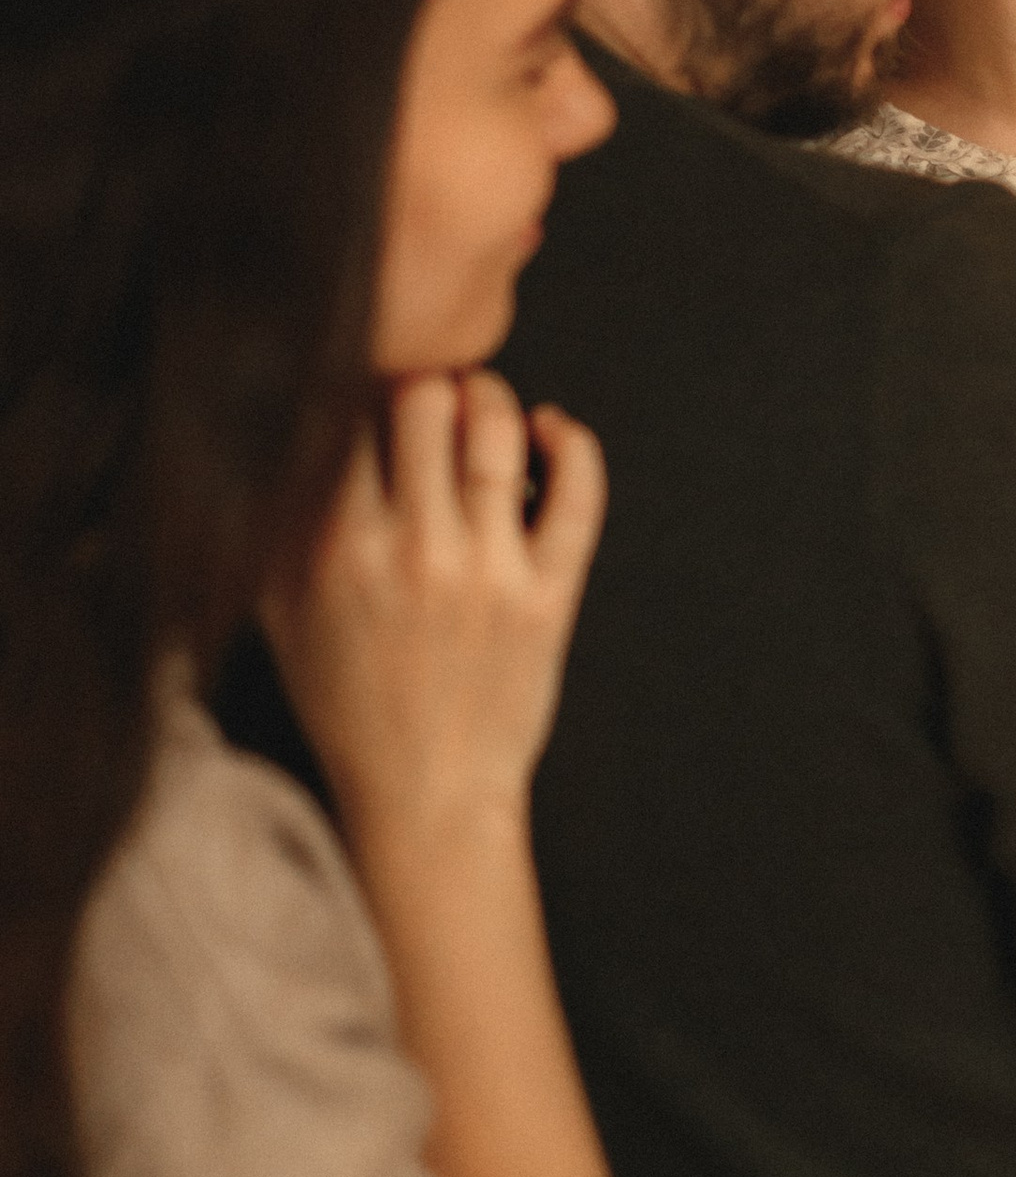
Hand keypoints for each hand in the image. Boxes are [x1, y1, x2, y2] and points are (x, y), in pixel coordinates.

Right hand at [263, 374, 606, 857]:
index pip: (350, 411)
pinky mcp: (549, 595)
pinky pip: (578, 490)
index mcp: (334, 548)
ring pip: (498, 429)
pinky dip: (574, 442)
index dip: (363, 387)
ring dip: (493, 400)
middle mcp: (412, 551)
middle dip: (430, 382)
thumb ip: (276, 524)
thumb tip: (283, 428)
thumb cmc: (350, 701)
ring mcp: (487, 571)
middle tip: (432, 400)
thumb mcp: (284, 613)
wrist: (424, 794)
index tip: (374, 397)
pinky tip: (552, 431)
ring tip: (484, 411)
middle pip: (426, 397)